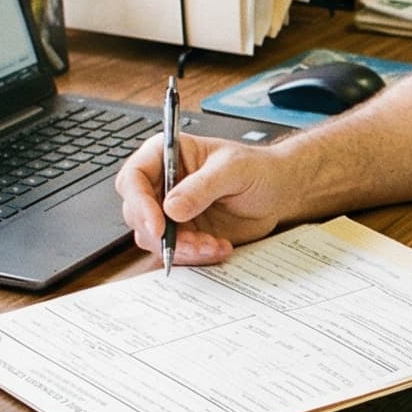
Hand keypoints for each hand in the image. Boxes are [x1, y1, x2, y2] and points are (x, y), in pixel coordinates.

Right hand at [113, 132, 307, 264]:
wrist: (277, 191)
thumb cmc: (257, 169)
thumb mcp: (233, 170)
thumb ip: (202, 187)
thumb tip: (172, 208)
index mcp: (166, 155)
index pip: (133, 177)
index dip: (139, 204)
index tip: (159, 226)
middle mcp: (162, 183)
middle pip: (136, 213)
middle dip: (163, 234)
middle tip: (194, 243)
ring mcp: (170, 211)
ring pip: (153, 238)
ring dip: (182, 248)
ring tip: (213, 244)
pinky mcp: (183, 233)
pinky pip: (175, 251)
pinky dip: (195, 255)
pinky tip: (219, 247)